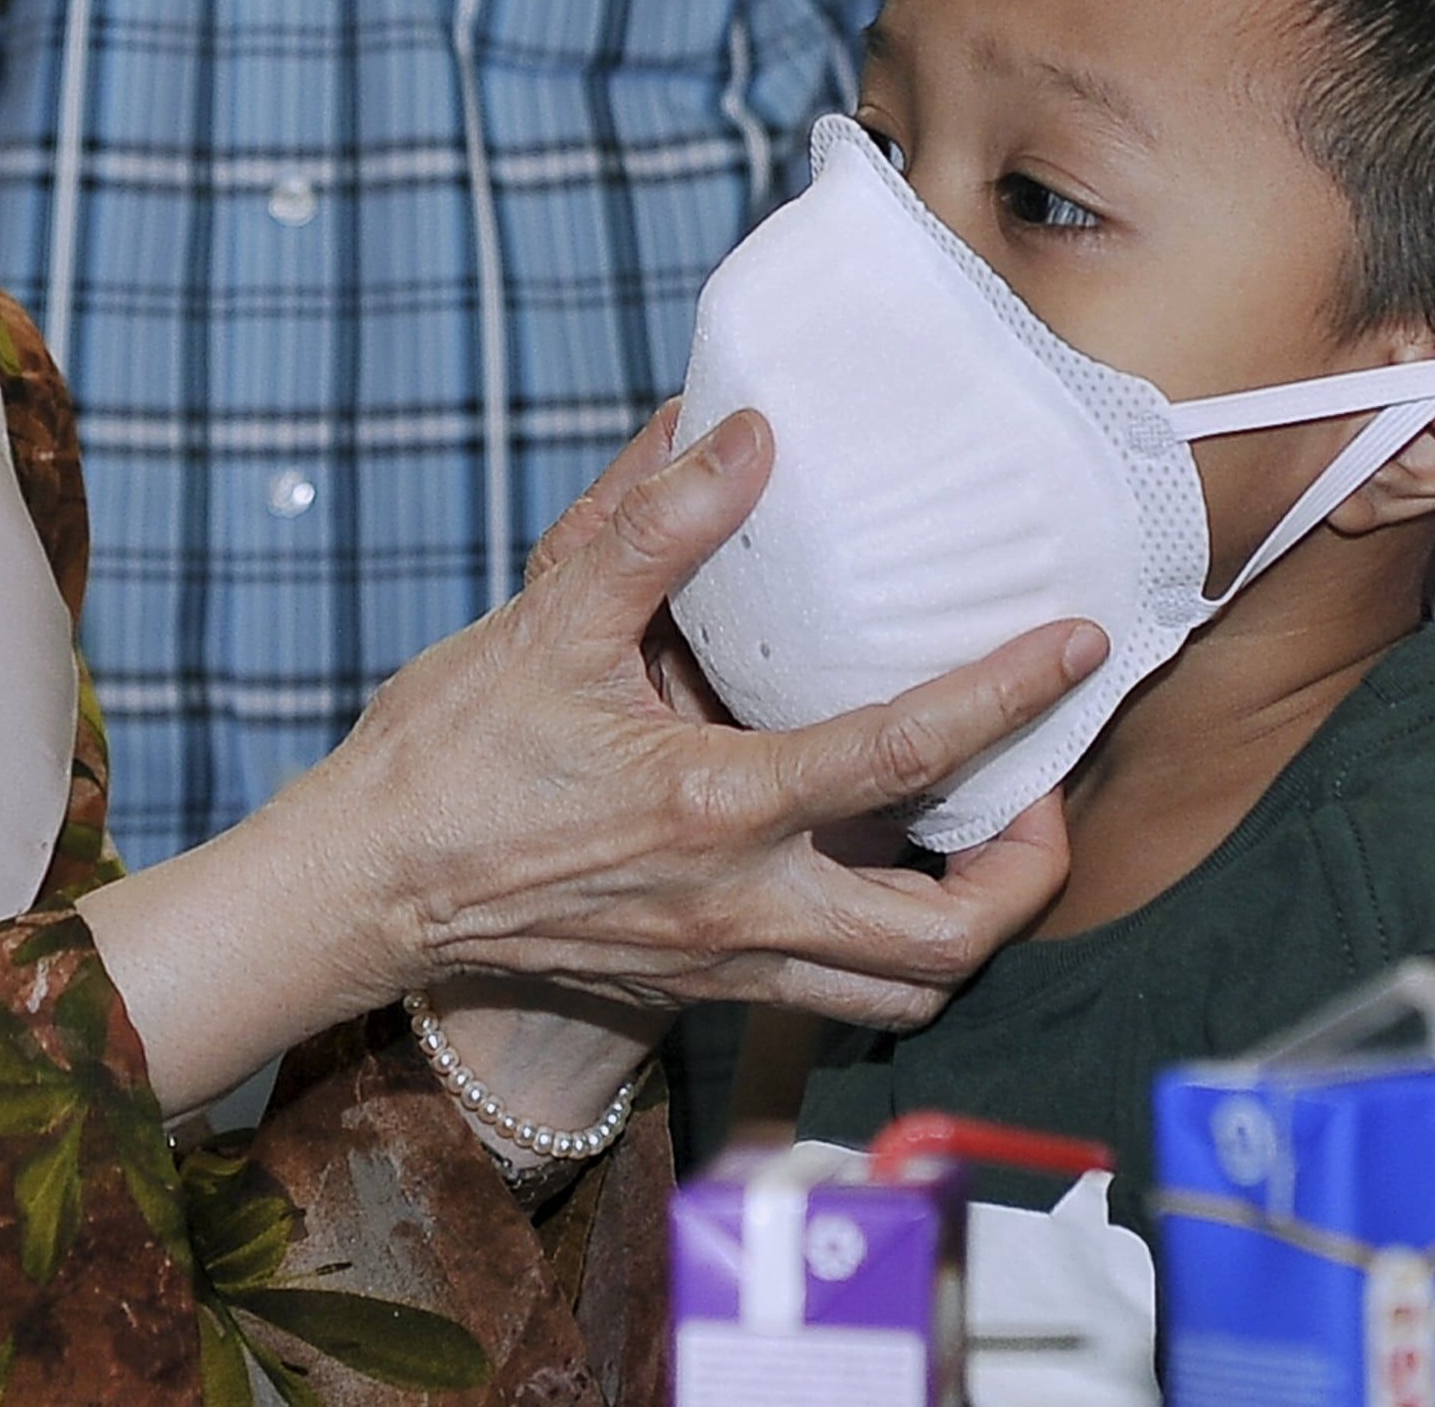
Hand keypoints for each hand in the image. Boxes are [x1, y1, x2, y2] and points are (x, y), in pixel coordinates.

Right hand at [77, 408, 1101, 1121]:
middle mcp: (738, 904)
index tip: (1074, 645)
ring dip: (965, 928)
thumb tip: (743, 438)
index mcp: (716, 807)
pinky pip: (830, 997)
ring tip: (979, 846)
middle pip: (946, 939)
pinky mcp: (691, 984)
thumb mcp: (545, 620)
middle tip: (1040, 792)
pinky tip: (871, 875)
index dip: (1007, 696)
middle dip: (1026, 872)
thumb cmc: (445, 757)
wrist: (360, 887)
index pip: (905, 753)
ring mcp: (719, 960)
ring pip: (899, 994)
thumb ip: (651, 526)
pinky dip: (883, 954)